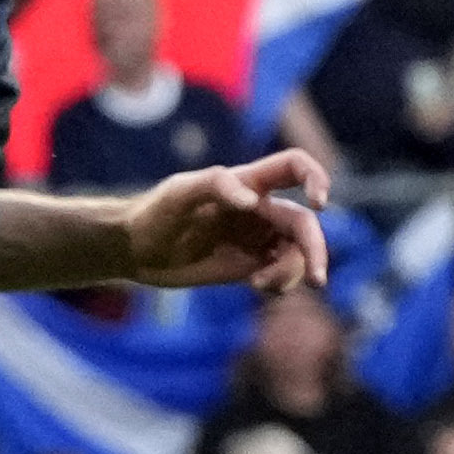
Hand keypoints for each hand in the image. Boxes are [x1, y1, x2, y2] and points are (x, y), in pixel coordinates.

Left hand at [122, 144, 336, 292]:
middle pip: (304, 223)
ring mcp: (255, 239)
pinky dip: (280, 283)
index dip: (316, 177)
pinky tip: (257, 286)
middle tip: (317, 280)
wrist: (134, 250)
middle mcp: (259, 209)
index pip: (294, 166)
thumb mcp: (178, 193)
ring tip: (260, 284)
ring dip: (292, 272)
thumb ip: (216, 186)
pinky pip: (280, 274)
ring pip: (296, 253)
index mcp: (248, 182)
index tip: (319, 203)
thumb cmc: (152, 213)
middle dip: (315, 249)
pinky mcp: (247, 266)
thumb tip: (254, 201)